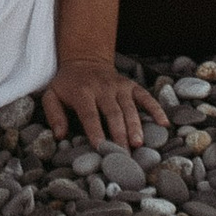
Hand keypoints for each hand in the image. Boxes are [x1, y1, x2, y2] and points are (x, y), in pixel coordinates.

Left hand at [41, 54, 166, 150]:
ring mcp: (119, 86)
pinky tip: (164, 124)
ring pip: (130, 108)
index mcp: (82, 92)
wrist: (85, 60)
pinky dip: (156, 109)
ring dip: (135, 126)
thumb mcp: (52, 95)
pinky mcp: (131, 86)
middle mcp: (103, 88)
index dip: (95, 130)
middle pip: (113, 113)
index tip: (100, 147)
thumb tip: (60, 136)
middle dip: (119, 134)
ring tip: (139, 144)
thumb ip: (54, 115)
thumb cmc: (68, 85)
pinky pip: (146, 97)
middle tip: (123, 155)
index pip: (90, 114)